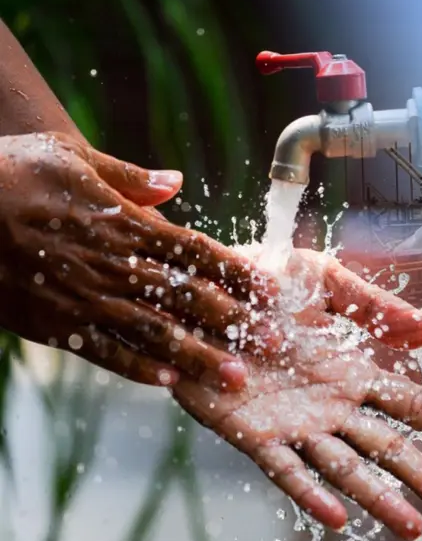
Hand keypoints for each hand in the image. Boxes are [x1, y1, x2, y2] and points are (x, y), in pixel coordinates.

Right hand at [0, 132, 276, 389]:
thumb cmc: (12, 172)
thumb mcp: (72, 156)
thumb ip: (129, 176)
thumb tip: (176, 181)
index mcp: (124, 222)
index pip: (196, 251)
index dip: (238, 271)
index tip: (272, 290)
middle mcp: (114, 264)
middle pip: (188, 298)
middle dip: (236, 322)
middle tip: (277, 344)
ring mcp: (86, 298)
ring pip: (155, 333)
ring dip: (199, 357)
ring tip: (235, 378)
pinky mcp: (57, 325)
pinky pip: (105, 352)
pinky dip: (138, 369)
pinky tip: (170, 384)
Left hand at [172, 250, 421, 540]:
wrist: (192, 290)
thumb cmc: (258, 281)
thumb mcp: (321, 280)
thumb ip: (372, 304)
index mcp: (351, 371)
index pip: (413, 406)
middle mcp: (331, 405)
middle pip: (390, 449)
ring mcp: (295, 424)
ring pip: (347, 470)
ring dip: (381, 499)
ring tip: (413, 528)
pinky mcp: (252, 434)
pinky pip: (286, 470)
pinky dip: (311, 494)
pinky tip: (335, 516)